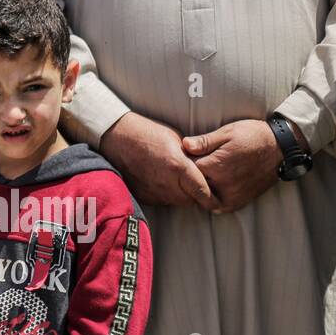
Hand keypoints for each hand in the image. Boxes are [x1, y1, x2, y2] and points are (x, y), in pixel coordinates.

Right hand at [99, 112, 214, 208]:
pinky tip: (160, 181)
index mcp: (178, 167)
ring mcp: (153, 191)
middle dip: (196, 195)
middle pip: (190, 200)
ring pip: (175, 202)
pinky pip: (160, 200)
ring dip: (180, 195)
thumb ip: (190, 158)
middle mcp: (166, 183)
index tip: (218, 201)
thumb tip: (201, 169)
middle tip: (195, 185)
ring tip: (176, 180)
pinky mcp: (142, 195)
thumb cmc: (147, 133)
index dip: (212, 199)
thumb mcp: (176, 140)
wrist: (117, 136)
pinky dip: (164, 194)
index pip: (202, 192)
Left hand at [182, 119, 285, 213]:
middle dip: (188, 177)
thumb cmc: (253, 136)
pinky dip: (212, 199)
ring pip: (203, 198)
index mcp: (216, 165)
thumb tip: (184, 145)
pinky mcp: (240, 201)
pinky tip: (211, 187)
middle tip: (189, 166)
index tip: (183, 155)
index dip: (182, 162)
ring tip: (201, 176)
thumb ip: (204, 142)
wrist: (281, 148)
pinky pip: (218, 206)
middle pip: (193, 185)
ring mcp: (232, 195)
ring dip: (199, 189)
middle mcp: (223, 184)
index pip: (186, 169)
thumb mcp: (227, 132)